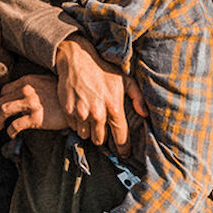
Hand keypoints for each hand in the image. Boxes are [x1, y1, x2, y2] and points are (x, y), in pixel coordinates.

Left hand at [0, 73, 66, 135]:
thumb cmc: (62, 96)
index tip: (1, 107)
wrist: (77, 106)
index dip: (0, 99)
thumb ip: (32, 86)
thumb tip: (19, 92)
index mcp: (28, 81)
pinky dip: (10, 131)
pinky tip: (11, 134)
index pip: (5, 89)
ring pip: (3, 110)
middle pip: (1, 100)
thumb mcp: (46, 83)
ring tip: (0, 126)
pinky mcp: (35, 118)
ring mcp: (31, 104)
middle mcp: (27, 90)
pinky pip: (15, 125)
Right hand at [54, 36, 147, 150]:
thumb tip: (145, 114)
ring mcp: (81, 112)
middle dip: (102, 136)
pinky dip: (77, 123)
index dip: (123, 148)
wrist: (77, 58)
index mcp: (114, 107)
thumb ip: (137, 97)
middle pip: (100, 140)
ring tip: (90, 118)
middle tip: (102, 126)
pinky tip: (80, 112)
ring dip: (88, 131)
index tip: (124, 153)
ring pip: (86, 135)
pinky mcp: (68, 110)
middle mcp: (98, 113)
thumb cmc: (103, 69)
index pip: (120, 138)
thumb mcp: (125, 80)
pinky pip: (73, 127)